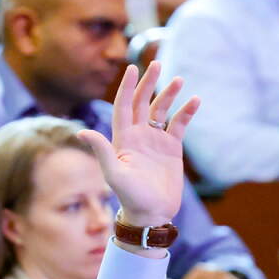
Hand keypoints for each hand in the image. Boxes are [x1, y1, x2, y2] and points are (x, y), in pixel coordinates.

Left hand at [78, 62, 199, 229]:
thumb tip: (83, 132)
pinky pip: (179, 124)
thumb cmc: (130, 197)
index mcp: (122, 139)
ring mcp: (155, 141)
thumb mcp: (114, 174)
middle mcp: (138, 136)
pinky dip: (186, 111)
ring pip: (161, 110)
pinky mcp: (172, 148)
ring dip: (169, 94)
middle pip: (142, 102)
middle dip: (148, 83)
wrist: (151, 214)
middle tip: (156, 64)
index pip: (124, 106)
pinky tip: (195, 100)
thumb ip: (101, 151)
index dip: (127, 87)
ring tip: (179, 80)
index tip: (132, 69)